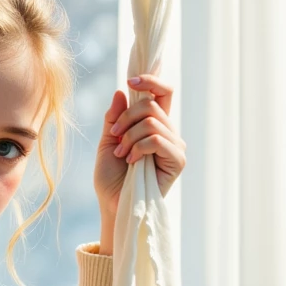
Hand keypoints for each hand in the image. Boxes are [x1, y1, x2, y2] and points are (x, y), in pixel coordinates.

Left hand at [93, 75, 185, 249]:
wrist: (112, 205)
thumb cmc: (110, 178)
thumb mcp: (107, 142)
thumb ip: (114, 117)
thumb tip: (122, 91)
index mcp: (153, 125)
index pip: (162, 93)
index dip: (150, 81)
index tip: (131, 80)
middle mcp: (168, 132)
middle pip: (151, 104)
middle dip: (126, 118)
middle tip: (114, 137)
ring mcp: (175, 145)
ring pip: (151, 121)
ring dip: (129, 137)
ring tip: (122, 155)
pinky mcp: (178, 160)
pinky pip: (157, 139)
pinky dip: (139, 148)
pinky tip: (131, 162)